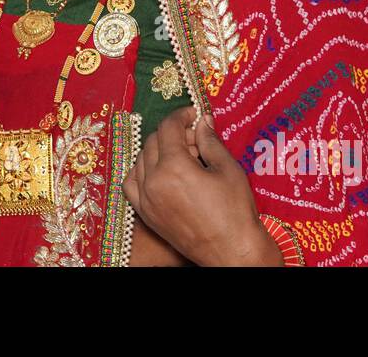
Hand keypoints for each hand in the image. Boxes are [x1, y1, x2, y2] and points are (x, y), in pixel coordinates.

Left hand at [122, 106, 281, 265]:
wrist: (232, 251)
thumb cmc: (235, 212)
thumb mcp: (228, 169)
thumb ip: (210, 141)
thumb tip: (202, 121)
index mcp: (174, 167)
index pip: (169, 128)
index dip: (182, 115)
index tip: (194, 114)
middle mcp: (154, 181)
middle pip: (153, 141)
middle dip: (173, 133)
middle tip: (195, 137)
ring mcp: (146, 199)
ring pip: (140, 160)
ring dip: (158, 150)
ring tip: (183, 156)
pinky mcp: (146, 214)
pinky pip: (132, 183)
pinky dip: (141, 171)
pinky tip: (159, 171)